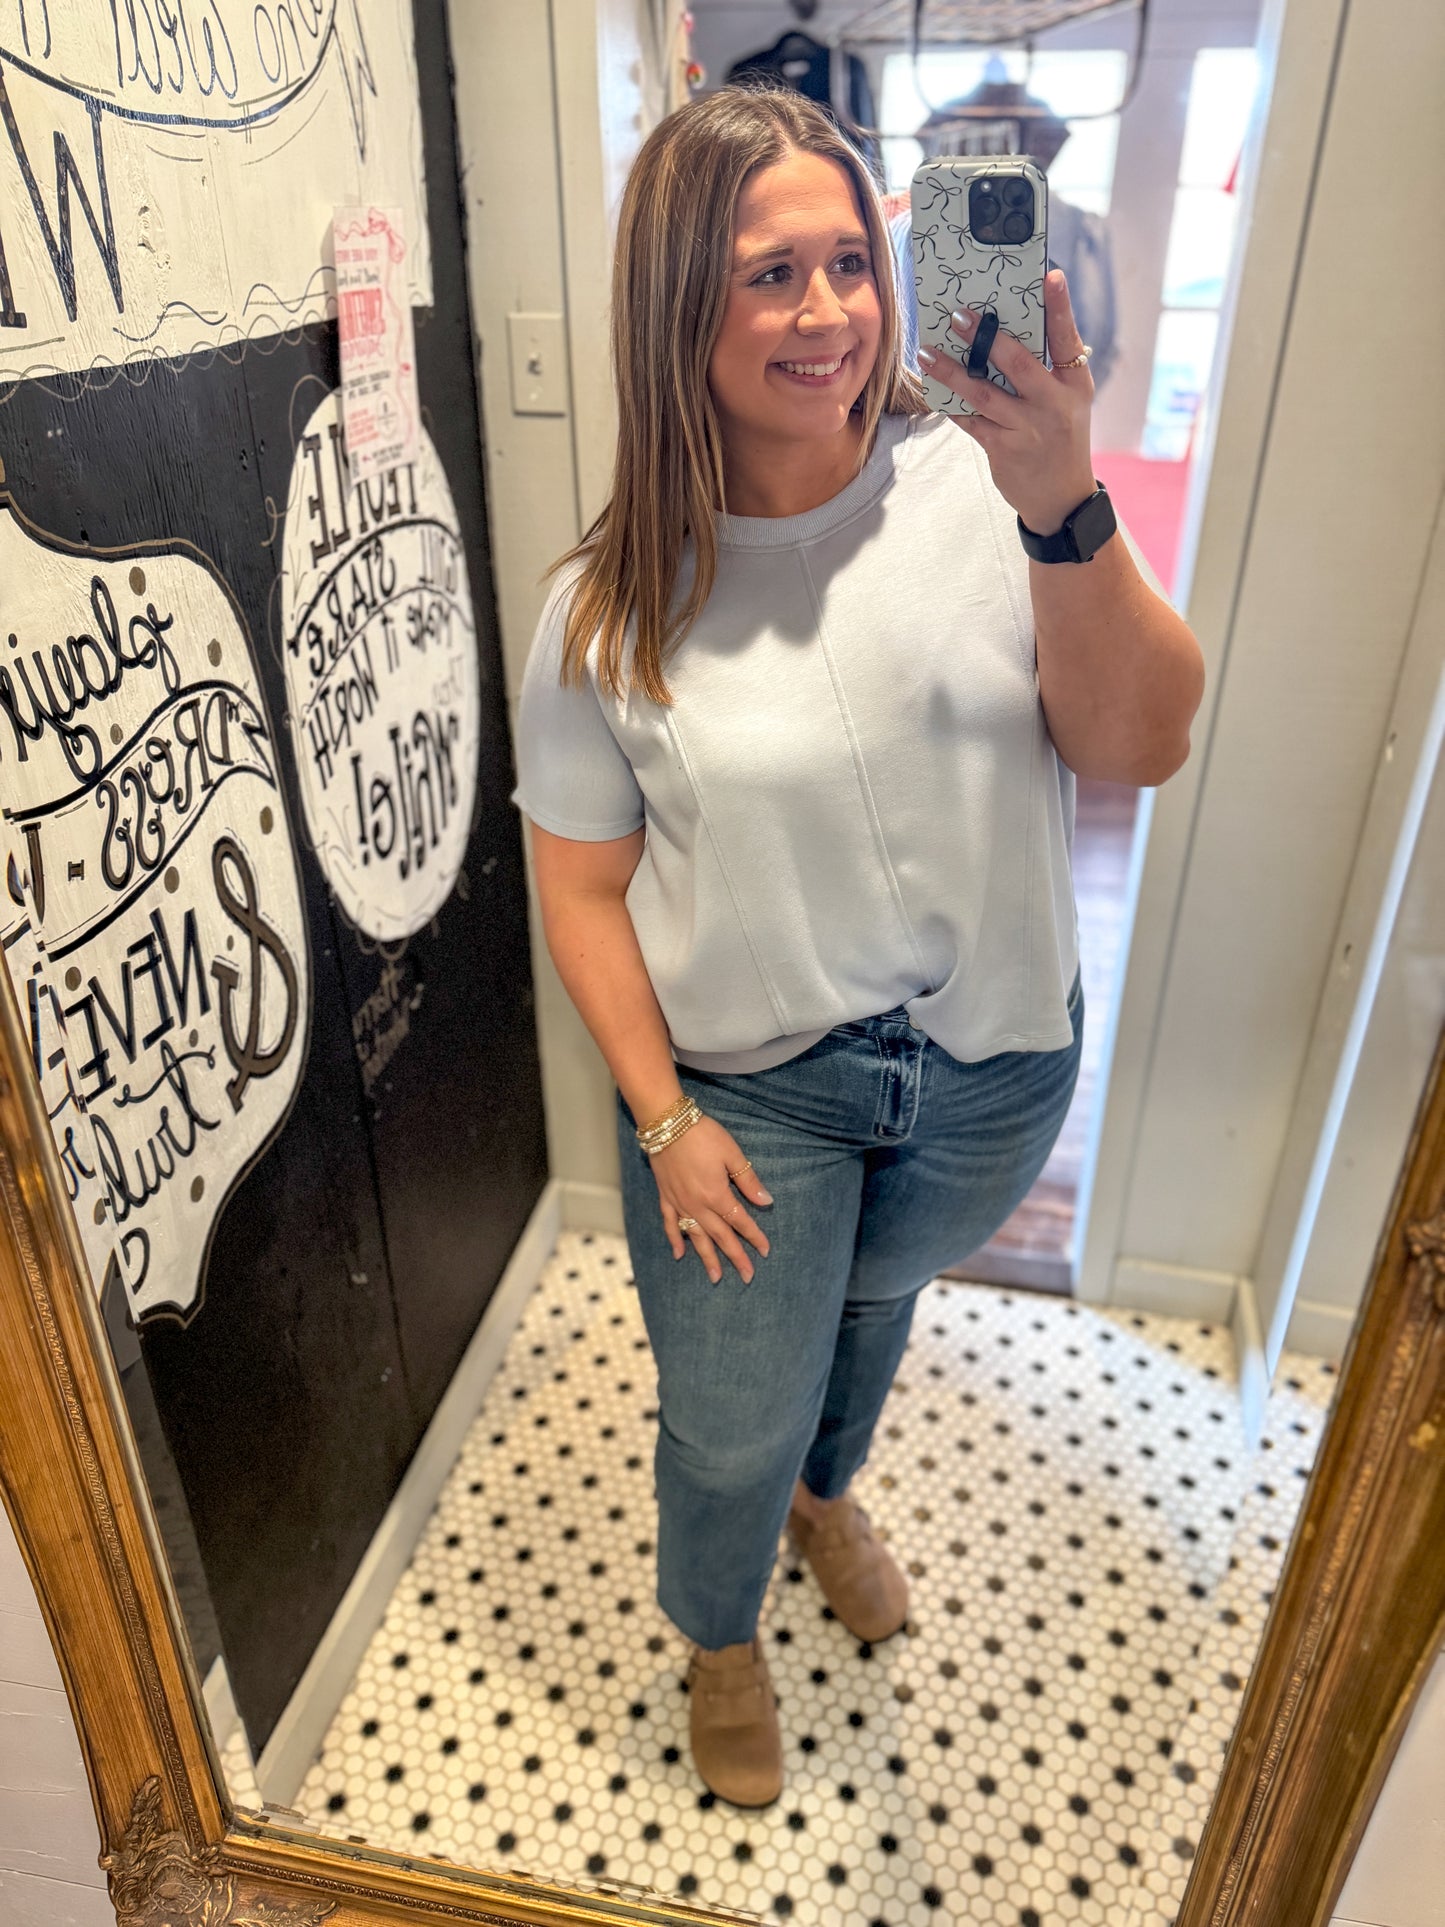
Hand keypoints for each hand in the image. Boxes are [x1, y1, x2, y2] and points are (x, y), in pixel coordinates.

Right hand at [650, 1115, 771, 1283]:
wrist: (667, 1123)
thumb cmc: (703, 1135)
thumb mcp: (732, 1154)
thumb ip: (748, 1180)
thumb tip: (766, 1201)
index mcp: (717, 1195)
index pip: (740, 1222)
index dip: (754, 1237)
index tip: (766, 1251)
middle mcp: (698, 1205)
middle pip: (720, 1236)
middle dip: (736, 1257)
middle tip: (748, 1277)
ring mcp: (679, 1203)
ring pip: (696, 1237)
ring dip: (707, 1258)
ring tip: (715, 1277)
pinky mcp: (666, 1197)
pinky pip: (670, 1223)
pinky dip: (674, 1239)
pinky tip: (679, 1254)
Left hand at [916, 268, 1096, 535]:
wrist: (1061, 499)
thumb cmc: (1061, 438)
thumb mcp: (1069, 402)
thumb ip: (1048, 369)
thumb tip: (1007, 333)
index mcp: (1075, 385)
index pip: (1068, 340)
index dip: (1060, 307)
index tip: (1051, 276)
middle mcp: (1053, 405)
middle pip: (1017, 363)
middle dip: (986, 337)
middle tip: (958, 315)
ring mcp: (1027, 429)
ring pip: (983, 393)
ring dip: (951, 371)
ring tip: (927, 352)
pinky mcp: (1003, 449)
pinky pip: (969, 420)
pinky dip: (949, 402)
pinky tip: (931, 384)